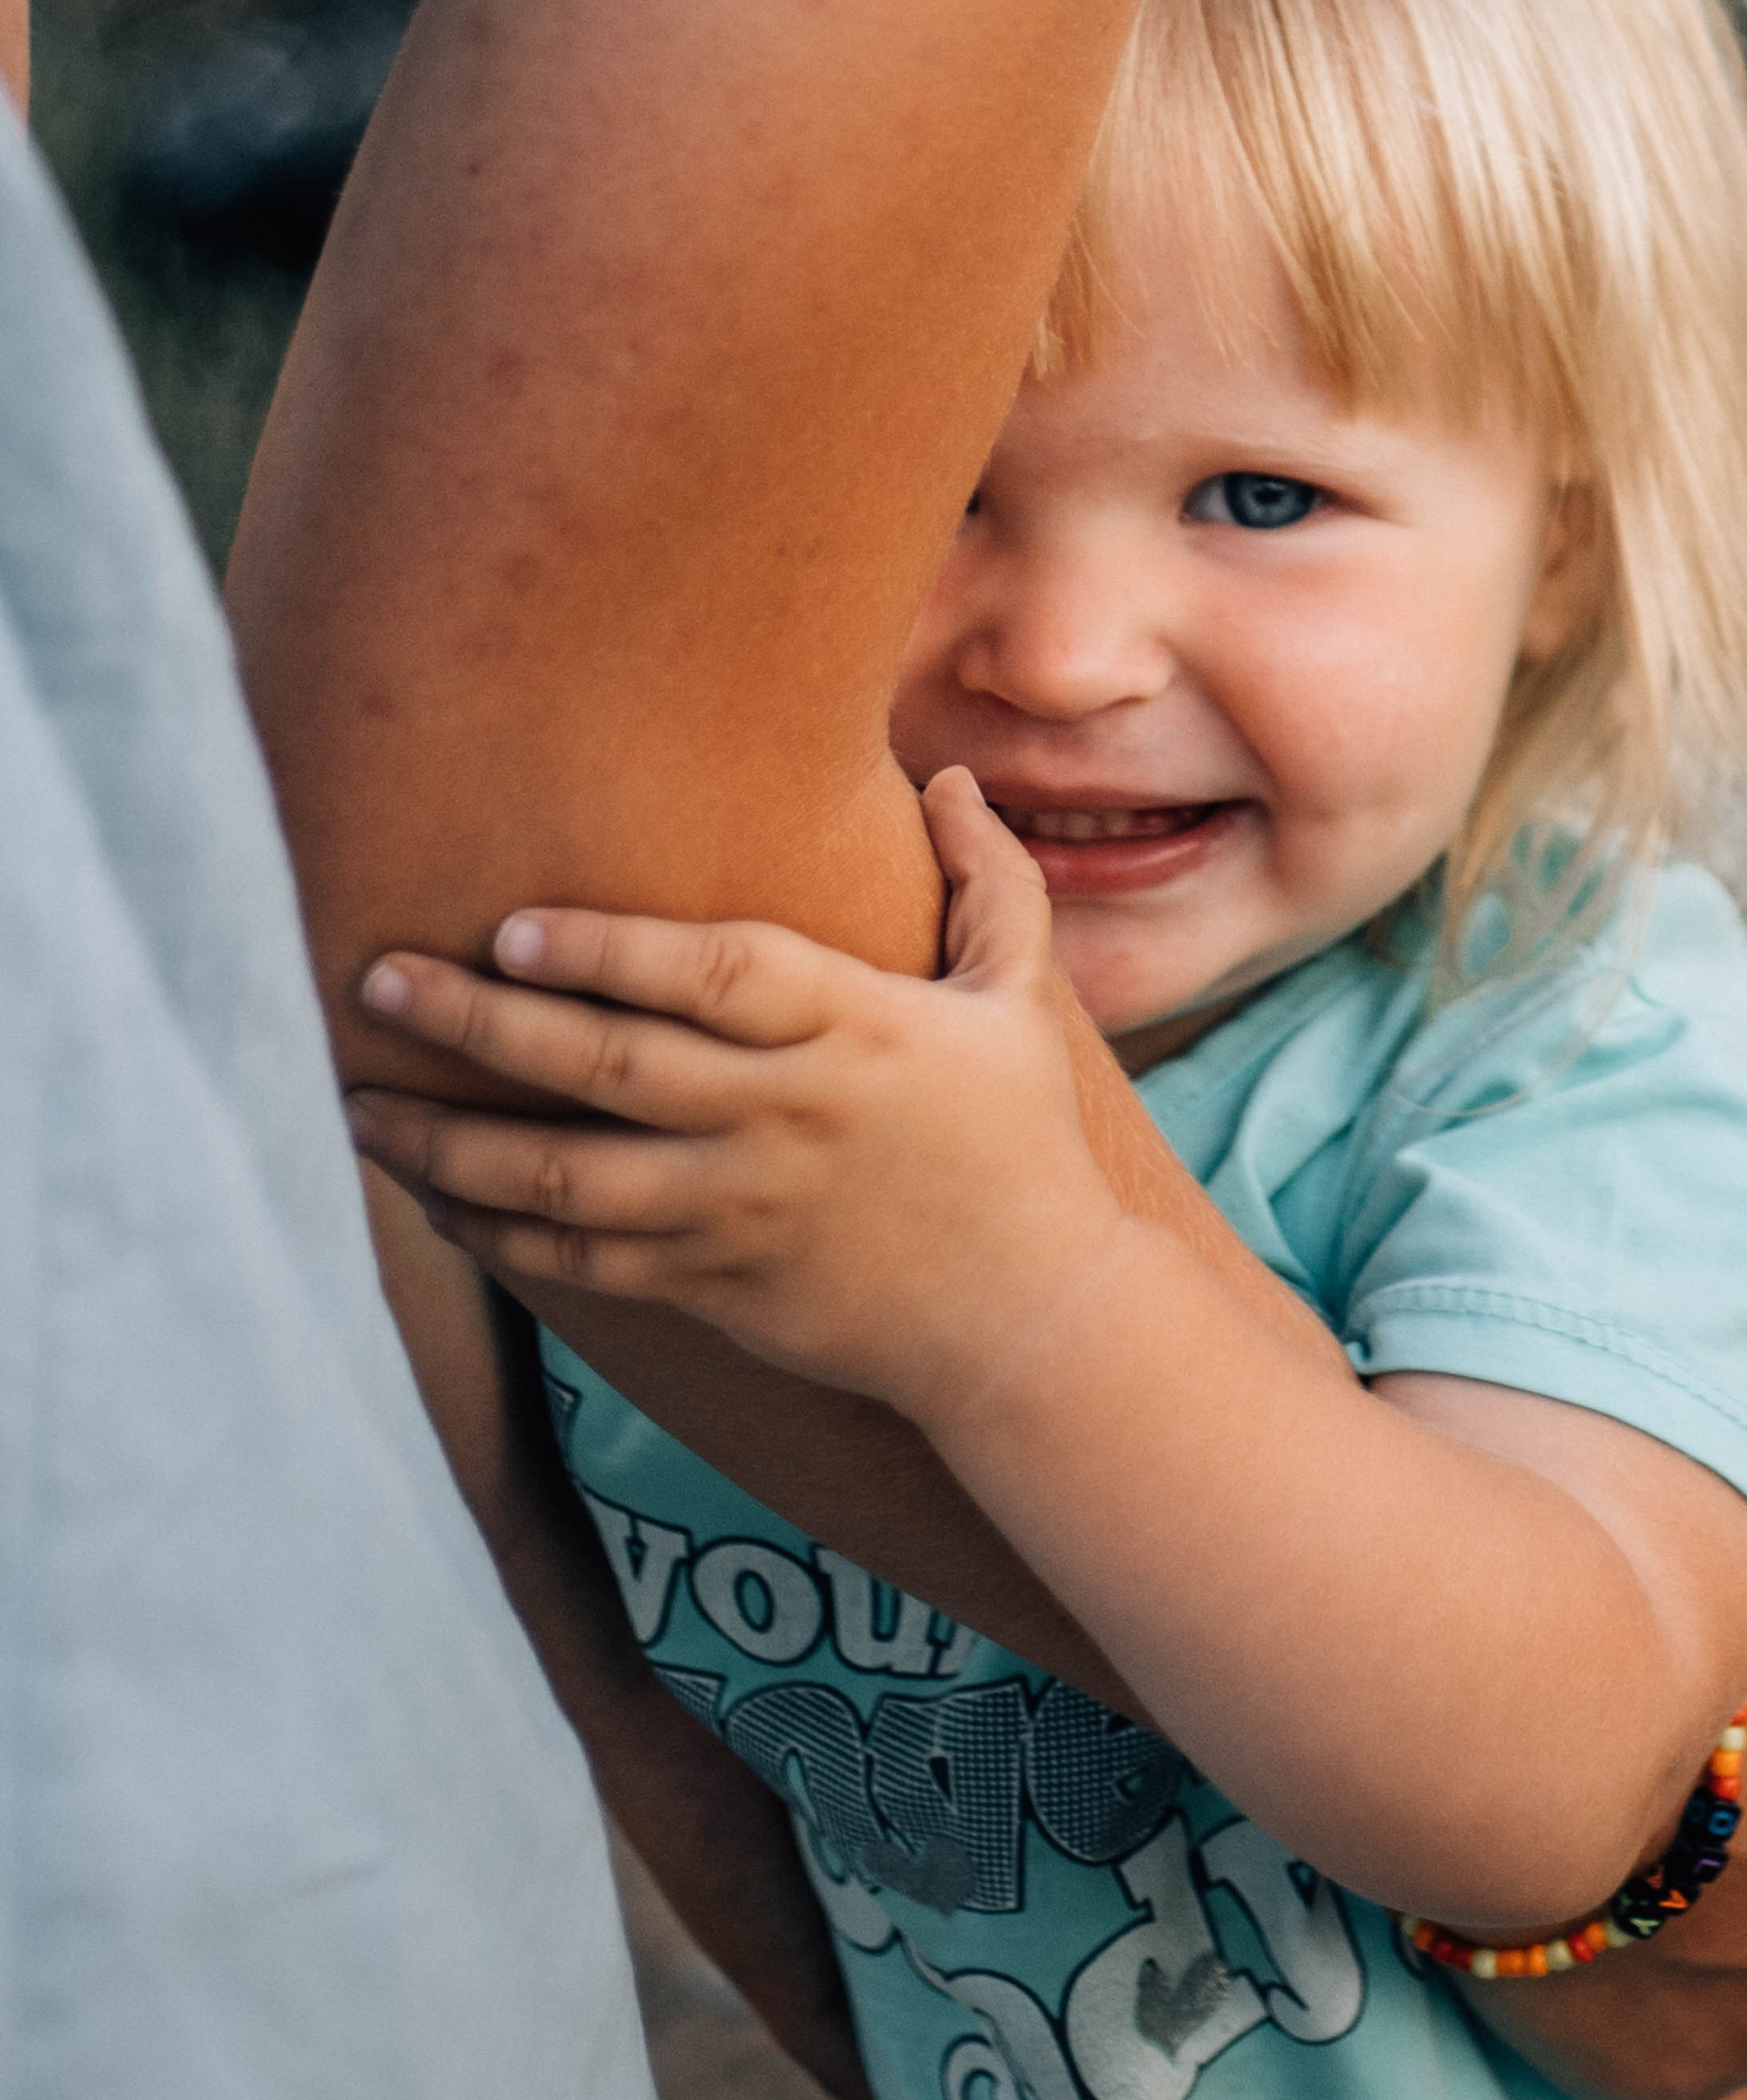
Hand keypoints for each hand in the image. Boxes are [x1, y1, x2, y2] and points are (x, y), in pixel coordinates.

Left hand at [345, 770, 1126, 1427]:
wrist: (1033, 1322)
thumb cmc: (1022, 1147)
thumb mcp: (1021, 1003)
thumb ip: (988, 884)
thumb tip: (955, 777)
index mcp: (853, 1031)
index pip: (717, 976)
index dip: (609, 952)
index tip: (509, 930)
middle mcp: (787, 1118)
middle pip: (610, 1066)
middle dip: (480, 1023)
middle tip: (376, 984)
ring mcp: (745, 1210)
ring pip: (569, 1179)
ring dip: (451, 1145)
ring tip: (360, 1107)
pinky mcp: (719, 1286)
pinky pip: (585, 1261)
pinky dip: (499, 1232)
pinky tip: (436, 1196)